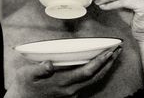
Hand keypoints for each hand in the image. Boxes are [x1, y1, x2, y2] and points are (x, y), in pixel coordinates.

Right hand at [5, 48, 120, 97]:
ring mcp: (72, 93)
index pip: (86, 72)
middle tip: (118, 50)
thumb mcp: (26, 75)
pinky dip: (98, 73)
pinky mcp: (71, 94)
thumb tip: (49, 64)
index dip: (99, 62)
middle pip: (95, 77)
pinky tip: (101, 65)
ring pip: (94, 81)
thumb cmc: (25, 85)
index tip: (109, 52)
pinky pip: (89, 83)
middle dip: (109, 63)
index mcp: (62, 83)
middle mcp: (71, 90)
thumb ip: (39, 70)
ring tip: (114, 56)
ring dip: (106, 68)